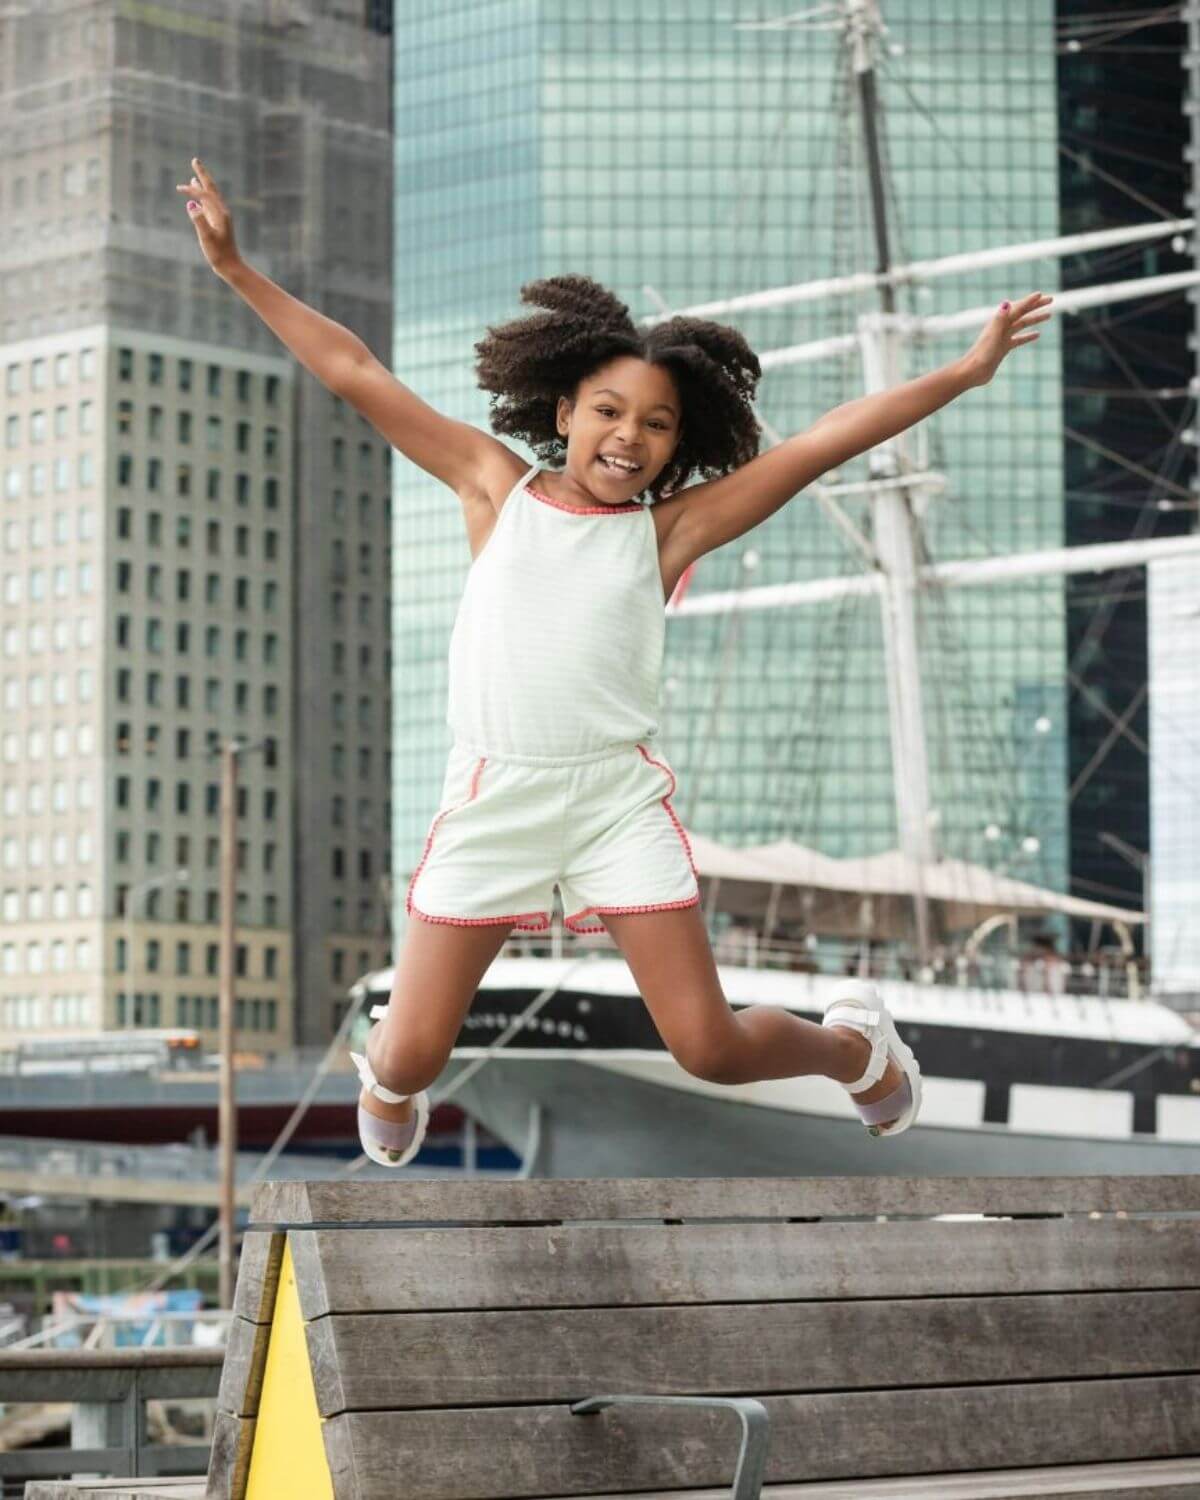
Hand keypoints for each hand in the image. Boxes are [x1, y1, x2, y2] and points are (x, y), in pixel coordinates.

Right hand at [176, 157, 240, 279]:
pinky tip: (196, 201)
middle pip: (211, 189)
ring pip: (210, 197)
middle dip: (202, 174)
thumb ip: (199, 220)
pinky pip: (208, 207)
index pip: (204, 194)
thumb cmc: (219, 254)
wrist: (231, 267)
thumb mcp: (207, 238)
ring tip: (194, 176)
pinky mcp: (217, 224)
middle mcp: (221, 212)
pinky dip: (202, 200)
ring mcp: (220, 218)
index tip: (179, 188)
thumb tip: (191, 204)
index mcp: (220, 213)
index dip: (192, 189)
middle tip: (195, 160)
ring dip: (201, 186)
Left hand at [961, 292, 1052, 386]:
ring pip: (1022, 325)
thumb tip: (1007, 302)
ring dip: (1034, 319)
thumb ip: (999, 319)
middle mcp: (1001, 328)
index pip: (1017, 308)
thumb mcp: (992, 336)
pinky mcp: (1003, 348)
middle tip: (1051, 299)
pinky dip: (1028, 336)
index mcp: (999, 323)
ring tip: (1049, 315)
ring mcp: (1002, 338)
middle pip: (1022, 313)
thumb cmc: (981, 355)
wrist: (972, 372)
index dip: (1029, 301)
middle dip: (1036, 306)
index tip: (1041, 294)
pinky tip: (1038, 335)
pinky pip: (1018, 339)